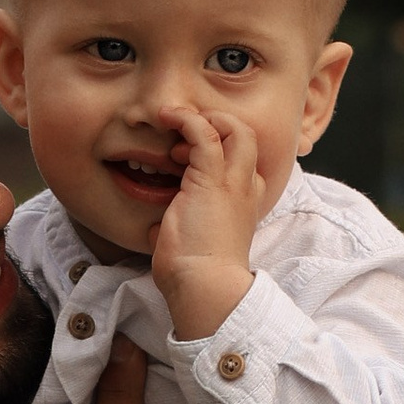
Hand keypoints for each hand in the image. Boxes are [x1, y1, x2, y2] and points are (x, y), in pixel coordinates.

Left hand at [151, 100, 274, 342]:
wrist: (203, 286)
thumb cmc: (195, 274)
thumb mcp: (188, 243)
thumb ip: (176, 229)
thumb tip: (154, 230)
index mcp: (244, 203)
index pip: (244, 163)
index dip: (217, 150)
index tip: (182, 159)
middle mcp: (246, 189)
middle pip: (248, 138)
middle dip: (218, 127)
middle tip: (184, 142)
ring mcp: (234, 183)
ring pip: (236, 130)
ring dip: (204, 121)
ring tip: (175, 131)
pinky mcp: (212, 179)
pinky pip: (204, 133)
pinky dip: (186, 119)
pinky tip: (169, 118)